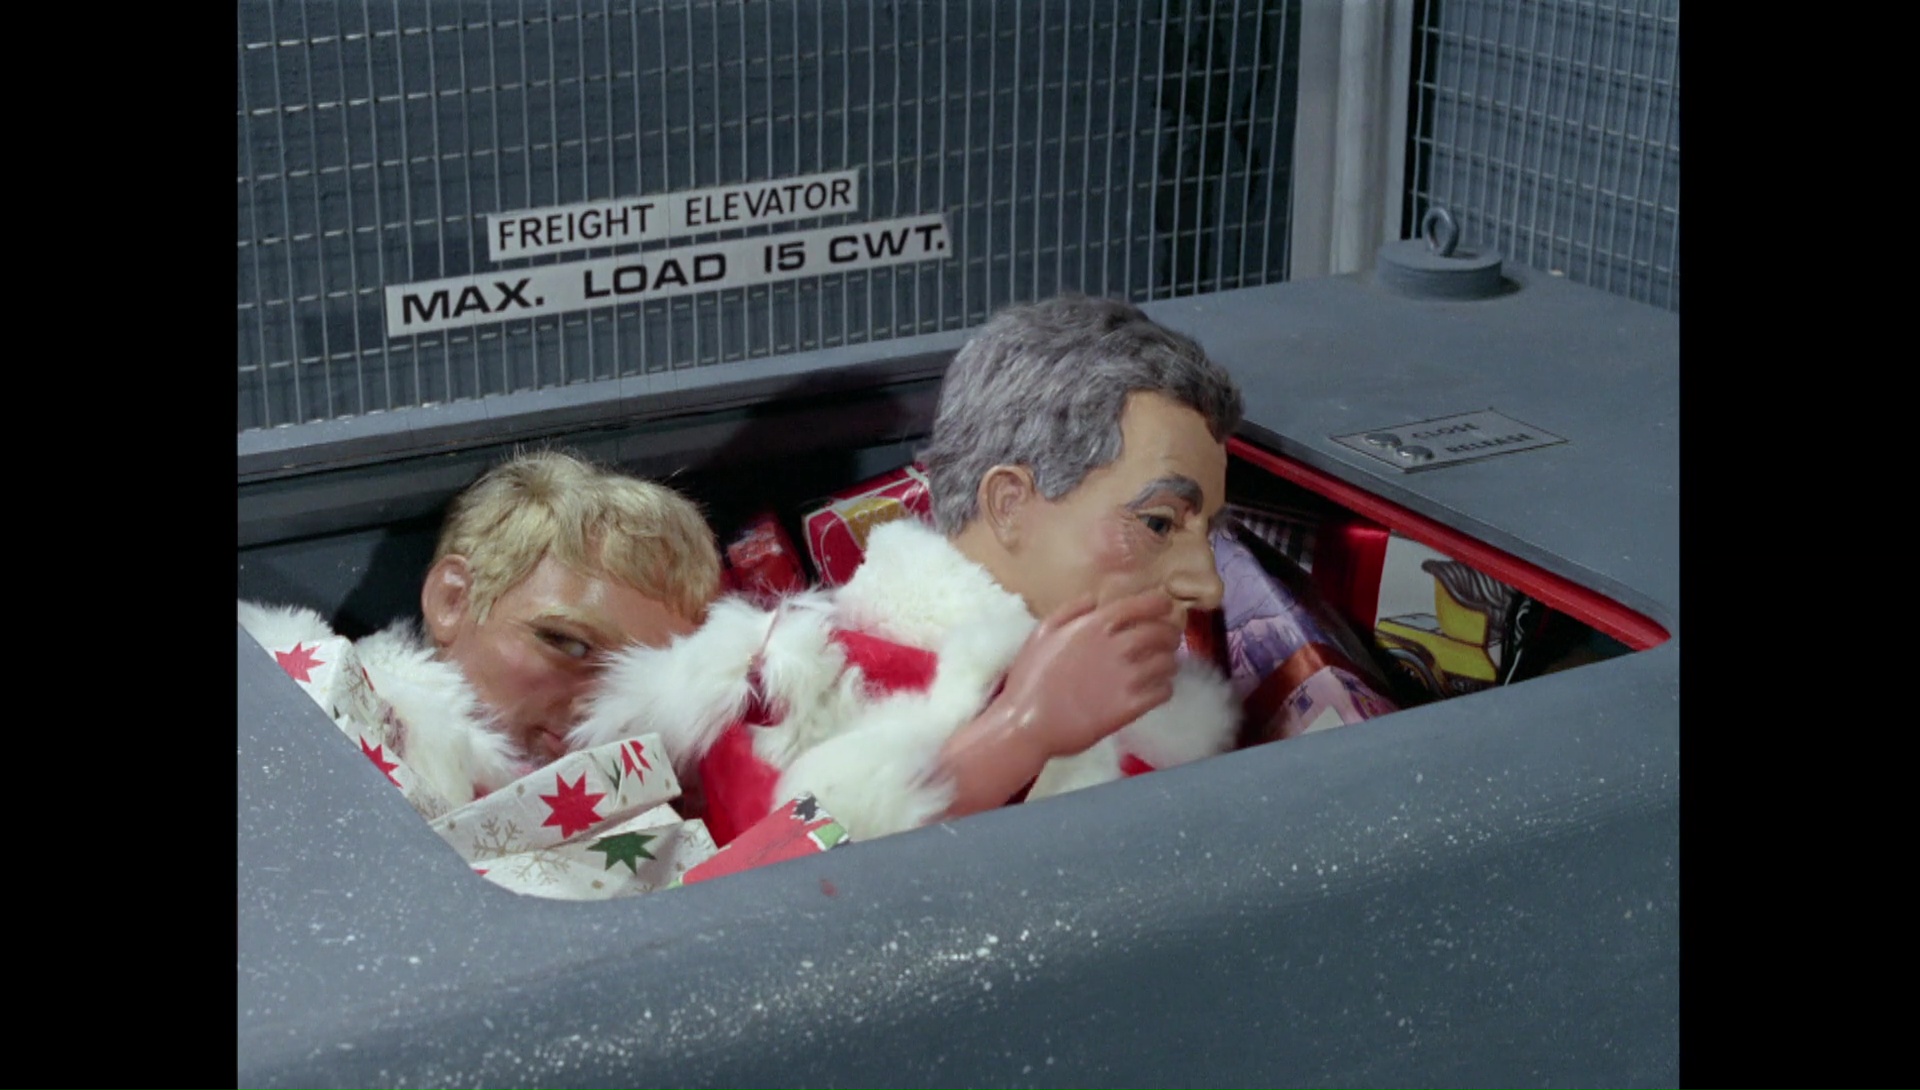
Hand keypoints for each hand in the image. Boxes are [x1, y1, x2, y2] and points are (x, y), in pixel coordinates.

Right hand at [934, 590, 1179, 818]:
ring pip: (1168, 663)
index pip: (1144, 605)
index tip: (1164, 608)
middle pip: (1162, 633)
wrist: (1026, 724)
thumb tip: (1097, 598)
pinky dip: (1165, 688)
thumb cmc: (1029, 678)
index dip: (1161, 604)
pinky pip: (1163, 692)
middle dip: (1170, 634)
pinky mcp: (1131, 707)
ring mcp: (1126, 678)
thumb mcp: (1042, 632)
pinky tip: (1157, 689)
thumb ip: (1071, 610)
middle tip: (1168, 640)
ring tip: (1164, 666)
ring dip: (1169, 662)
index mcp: (1096, 625)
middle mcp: (1117, 647)